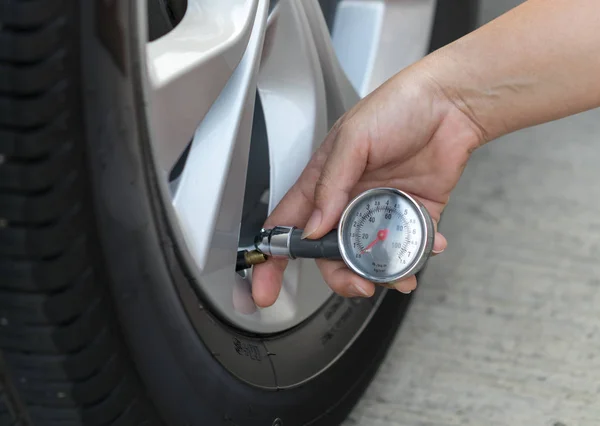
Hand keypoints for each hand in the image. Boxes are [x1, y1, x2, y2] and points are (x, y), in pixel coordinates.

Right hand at [252, 66, 482, 306]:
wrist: (451, 102)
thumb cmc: (398, 106)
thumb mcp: (353, 138)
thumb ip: (331, 183)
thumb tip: (313, 227)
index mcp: (324, 183)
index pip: (289, 226)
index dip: (274, 258)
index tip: (266, 288)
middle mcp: (349, 201)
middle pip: (331, 254)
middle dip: (341, 275)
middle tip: (358, 283)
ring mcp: (381, 211)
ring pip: (371, 257)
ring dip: (382, 273)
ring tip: (399, 275)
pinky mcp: (414, 214)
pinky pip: (412, 246)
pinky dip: (419, 255)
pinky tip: (430, 245)